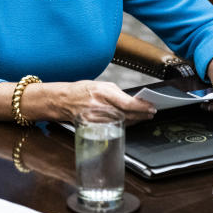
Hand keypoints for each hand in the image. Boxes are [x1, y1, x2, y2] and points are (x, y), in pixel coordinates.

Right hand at [40, 80, 156, 122]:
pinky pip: (113, 126)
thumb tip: (133, 100)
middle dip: (141, 114)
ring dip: (134, 120)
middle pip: (127, 114)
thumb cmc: (80, 91)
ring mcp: (96, 118)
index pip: (128, 103)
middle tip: (150, 113)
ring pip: (122, 122)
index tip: (151, 107)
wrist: (61, 100)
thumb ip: (117, 93)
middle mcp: (99, 106)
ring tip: (142, 116)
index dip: (142, 107)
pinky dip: (123, 123)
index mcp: (102, 92)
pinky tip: (129, 121)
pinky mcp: (94, 126)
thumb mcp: (100, 85)